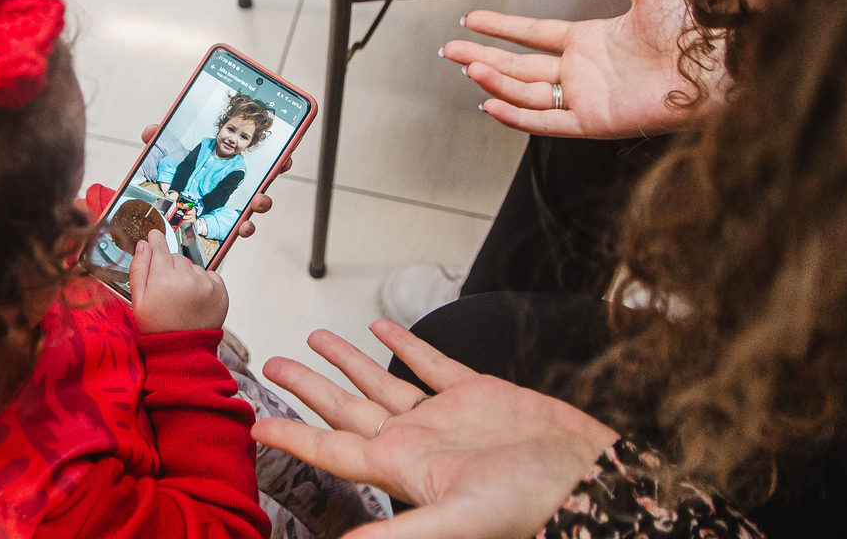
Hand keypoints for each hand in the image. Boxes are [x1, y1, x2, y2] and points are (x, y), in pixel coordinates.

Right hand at [128, 230, 227, 332]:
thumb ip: (139, 269)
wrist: (184, 349)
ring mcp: (206, 283)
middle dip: (171, 268)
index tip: (155, 237)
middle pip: (177, 258)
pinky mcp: (220, 290)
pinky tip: (195, 300)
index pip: (160, 247)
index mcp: (163, 278)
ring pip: (193, 266)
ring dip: (188, 276)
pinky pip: (210, 275)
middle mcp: (186, 277)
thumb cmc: (157, 325)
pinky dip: (203, 283)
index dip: (156, 241)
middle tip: (167, 288)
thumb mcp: (138, 300)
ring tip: (182, 298)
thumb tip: (144, 244)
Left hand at [142, 124, 288, 237]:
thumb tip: (151, 132)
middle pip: (261, 179)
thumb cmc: (168, 186)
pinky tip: (242, 226)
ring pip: (254, 206)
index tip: (282, 149)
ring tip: (259, 200)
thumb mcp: (161, 161)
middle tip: (282, 165)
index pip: (249, 159)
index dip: (269, 155)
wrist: (157, 219)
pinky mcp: (221, 229)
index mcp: (222, 170)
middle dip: (277, 170)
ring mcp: (228, 210)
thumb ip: (157, 142)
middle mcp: (231, 190)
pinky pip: (237, 229)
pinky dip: (243, 228)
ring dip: (262, 202)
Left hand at [251, 319, 618, 538]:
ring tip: (314, 340)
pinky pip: (431, 364)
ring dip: (347, 362)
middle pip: (346, 411)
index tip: (257, 424)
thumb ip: (396, 534)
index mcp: (403, 468)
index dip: (292, 436)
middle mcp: (416, 440)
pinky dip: (406, 343)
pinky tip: (382, 328)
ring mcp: (445, 416)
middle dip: (308, 389)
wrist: (589, 478)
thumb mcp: (456, 519)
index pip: (331, 450)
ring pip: (381, 383)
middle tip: (272, 365)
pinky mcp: (478, 393)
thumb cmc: (530, 503)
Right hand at [441, 0, 727, 138]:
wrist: (719, 62)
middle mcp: (584, 72)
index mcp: (592, 42)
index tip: (472, 21)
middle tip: (451, 50)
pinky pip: (546, 121)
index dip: (502, 28)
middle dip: (483, 56)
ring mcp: (586, 97)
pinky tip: (492, 102)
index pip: (534, 36)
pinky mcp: (594, 120)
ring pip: (526, 91)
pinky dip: (517, 114)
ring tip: (468, 67)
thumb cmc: (695, 31)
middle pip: (519, 65)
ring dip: (495, 79)